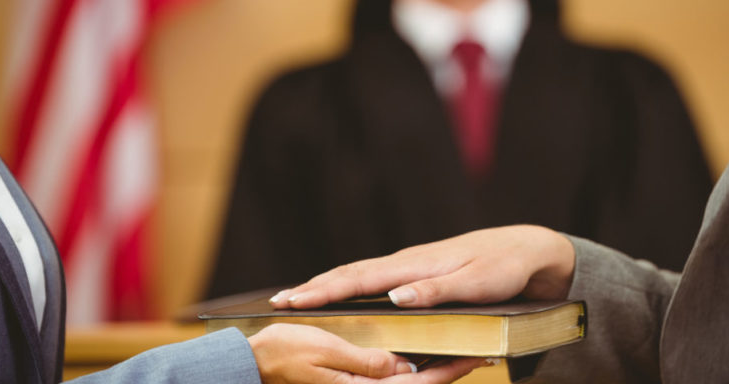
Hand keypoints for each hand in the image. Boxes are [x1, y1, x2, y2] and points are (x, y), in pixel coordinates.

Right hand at [248, 323, 484, 383]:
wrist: (250, 361)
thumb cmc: (281, 354)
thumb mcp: (324, 352)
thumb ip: (366, 362)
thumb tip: (403, 367)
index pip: (416, 381)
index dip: (449, 370)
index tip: (477, 357)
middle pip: (414, 382)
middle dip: (446, 369)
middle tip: (478, 352)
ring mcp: (356, 382)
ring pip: (402, 378)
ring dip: (428, 367)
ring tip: (457, 349)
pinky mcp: (351, 374)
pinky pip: (385, 371)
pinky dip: (404, 364)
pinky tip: (413, 349)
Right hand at [270, 225, 574, 308]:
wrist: (525, 248)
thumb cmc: (502, 267)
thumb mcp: (476, 283)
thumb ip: (436, 291)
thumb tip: (394, 298)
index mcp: (415, 265)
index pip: (360, 279)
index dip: (324, 291)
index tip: (292, 300)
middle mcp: (407, 262)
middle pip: (350, 273)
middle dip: (313, 287)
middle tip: (278, 301)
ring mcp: (411, 264)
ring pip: (359, 273)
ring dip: (327, 284)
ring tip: (298, 296)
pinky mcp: (417, 270)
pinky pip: (374, 277)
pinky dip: (349, 283)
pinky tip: (343, 291)